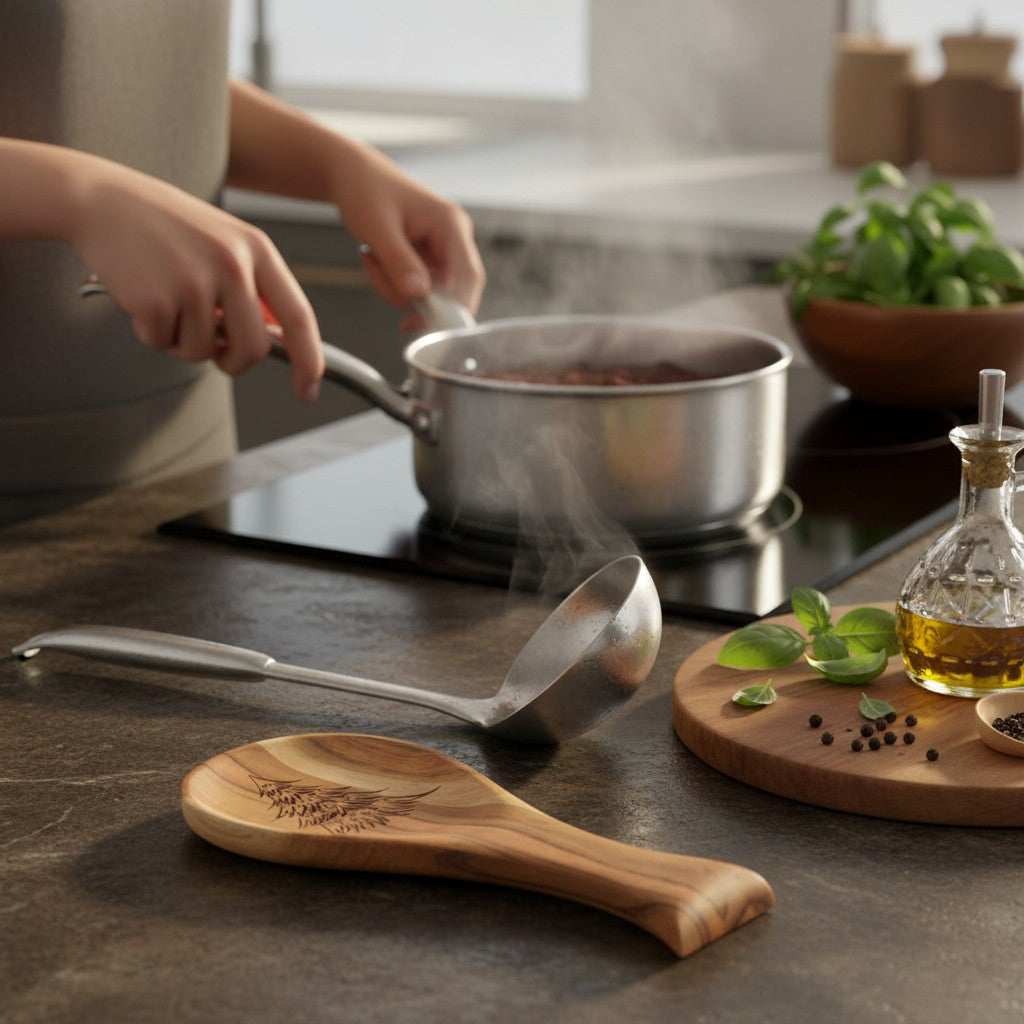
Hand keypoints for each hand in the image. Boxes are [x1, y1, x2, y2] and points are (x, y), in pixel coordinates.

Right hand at [72, 159, 323, 401]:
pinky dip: (152, 331)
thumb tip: (276, 342)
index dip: (309, 360)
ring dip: (182, 340)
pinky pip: (163, 343)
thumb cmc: (166, 226)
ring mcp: (195, 282)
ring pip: (203, 352)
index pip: (298, 316)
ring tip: (168, 300)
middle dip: (234, 361)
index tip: (309, 390)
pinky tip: (143, 295)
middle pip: (254, 349)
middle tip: (215, 350)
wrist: (104, 200)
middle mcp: (232, 265)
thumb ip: (253, 288)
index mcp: (257, 249)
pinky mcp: (157, 299)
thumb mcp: (225, 242)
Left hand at [328, 141, 485, 326]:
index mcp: (451, 225)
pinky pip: (416, 290)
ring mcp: (442, 252)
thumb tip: (419, 294)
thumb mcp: (378, 226)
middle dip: (411, 296)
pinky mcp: (428, 261)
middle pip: (449, 293)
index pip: (469, 277)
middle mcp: (454, 240)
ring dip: (395, 289)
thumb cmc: (365, 189)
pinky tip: (376, 261)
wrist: (352, 175)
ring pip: (429, 296)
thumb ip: (399, 261)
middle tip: (378, 274)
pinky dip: (392, 285)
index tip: (425, 324)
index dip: (454, 307)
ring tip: (371, 258)